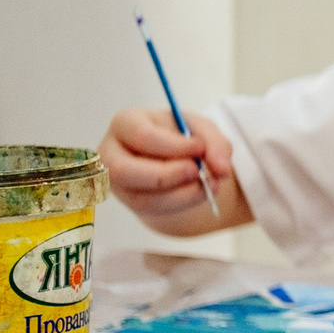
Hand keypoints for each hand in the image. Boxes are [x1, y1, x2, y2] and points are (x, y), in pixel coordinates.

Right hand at [98, 107, 247, 233]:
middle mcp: (111, 152)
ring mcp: (115, 181)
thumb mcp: (202, 130)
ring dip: (179, 195)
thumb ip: (215, 144)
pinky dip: (180, 203)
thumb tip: (222, 170)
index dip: (174, 146)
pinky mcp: (128, 201)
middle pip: (125, 171)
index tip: (200, 148)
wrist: (175, 159)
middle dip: (166, 175)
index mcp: (126, 122)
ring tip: (206, 185)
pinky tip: (200, 193)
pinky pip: (150, 210)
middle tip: (198, 172)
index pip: (142, 135)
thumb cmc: (182, 137)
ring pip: (139, 198)